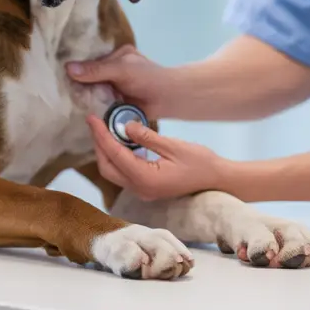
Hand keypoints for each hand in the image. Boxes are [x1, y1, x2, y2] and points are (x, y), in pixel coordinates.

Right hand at [66, 45, 177, 119]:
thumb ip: (96, 70)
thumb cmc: (148, 78)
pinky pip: (99, 104)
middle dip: (76, 83)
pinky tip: (73, 110)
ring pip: (93, 91)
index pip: (91, 58)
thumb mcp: (121, 69)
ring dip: (81, 97)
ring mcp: (114, 88)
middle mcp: (114, 70)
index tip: (55, 70)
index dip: (76, 65)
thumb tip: (68, 68)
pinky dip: (90, 107)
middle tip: (54, 88)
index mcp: (117, 56)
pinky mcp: (115, 105)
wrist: (169, 100)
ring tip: (59, 100)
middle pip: (90, 76)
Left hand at [84, 114, 228, 200]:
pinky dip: (117, 157)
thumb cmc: (200, 162)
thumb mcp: (174, 145)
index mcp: (145, 179)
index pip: (114, 154)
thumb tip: (124, 126)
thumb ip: (147, 137)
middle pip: (107, 167)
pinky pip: (124, 173)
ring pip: (113, 172)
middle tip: (95, 122)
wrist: (218, 179)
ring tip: (104, 128)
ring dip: (106, 151)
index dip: (100, 135)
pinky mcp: (147, 188)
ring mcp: (143, 191)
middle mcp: (140, 189)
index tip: (92, 118)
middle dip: (98, 144)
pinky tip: (120, 141)